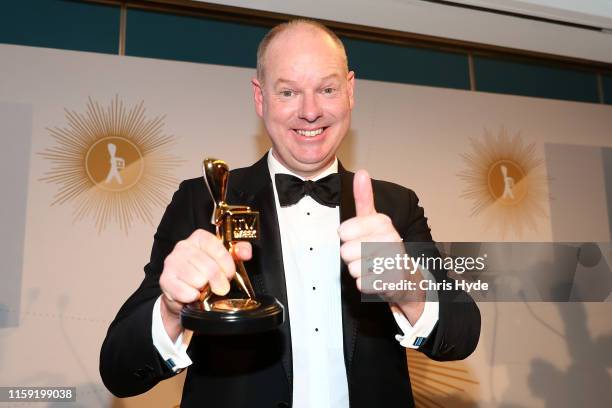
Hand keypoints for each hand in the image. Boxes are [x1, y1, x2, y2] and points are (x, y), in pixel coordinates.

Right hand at [159, 229, 251, 338]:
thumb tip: (246, 252)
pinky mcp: (165, 279)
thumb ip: (238, 252)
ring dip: (204, 289)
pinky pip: (185, 291)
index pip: (216, 246)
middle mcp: (183, 246)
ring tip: (204, 289)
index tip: (229, 273)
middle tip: (220, 287)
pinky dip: (193, 297)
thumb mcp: (225, 260)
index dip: (226, 263)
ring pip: (197, 279)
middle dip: (219, 281)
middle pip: (209, 266)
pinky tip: (194, 295)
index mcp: (199, 238)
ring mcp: (172, 262)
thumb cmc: (206, 274)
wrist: (185, 294)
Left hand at [338, 170, 424, 322]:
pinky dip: (365, 283)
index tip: (355, 236)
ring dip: (358, 270)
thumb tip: (362, 172)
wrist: (405, 275)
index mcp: (383, 222)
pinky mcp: (393, 282)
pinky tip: (376, 278)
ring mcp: (393, 261)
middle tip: (364, 254)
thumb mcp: (373, 220)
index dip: (345, 237)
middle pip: (346, 251)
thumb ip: (364, 198)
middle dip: (351, 256)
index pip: (344, 231)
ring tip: (371, 265)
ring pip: (353, 268)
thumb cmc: (383, 246)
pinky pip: (362, 284)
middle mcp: (391, 239)